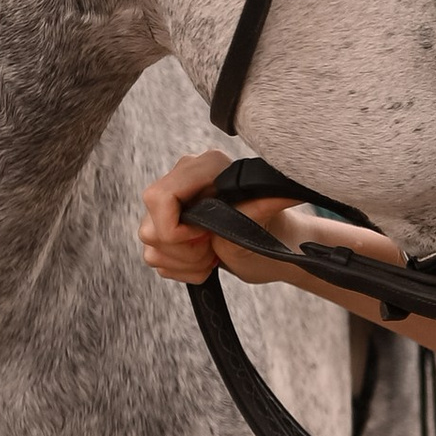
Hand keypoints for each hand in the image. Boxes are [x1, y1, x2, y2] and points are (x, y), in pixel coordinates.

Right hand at [137, 150, 402, 290]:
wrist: (274, 245)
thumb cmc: (273, 227)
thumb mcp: (267, 218)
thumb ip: (258, 206)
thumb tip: (285, 192)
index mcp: (204, 167)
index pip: (159, 198)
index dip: (177, 230)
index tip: (206, 239)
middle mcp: (181, 180)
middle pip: (150, 228)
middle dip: (185, 252)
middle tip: (215, 249)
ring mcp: (170, 205)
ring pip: (150, 246)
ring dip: (185, 262)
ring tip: (214, 255)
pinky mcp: (166, 227)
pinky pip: (154, 256)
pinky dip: (181, 269)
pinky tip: (206, 261)